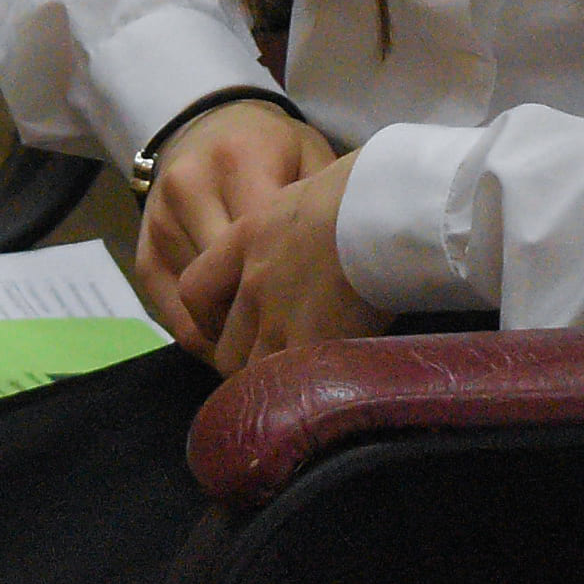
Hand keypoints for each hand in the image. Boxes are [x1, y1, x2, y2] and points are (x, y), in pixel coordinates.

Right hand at [132, 99, 337, 355]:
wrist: (208, 124)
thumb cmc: (273, 146)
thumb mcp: (309, 154)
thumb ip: (322, 201)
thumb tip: (360, 257)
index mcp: (238, 161)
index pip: (266, 243)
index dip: (301, 288)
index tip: (333, 315)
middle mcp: (188, 190)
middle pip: (230, 280)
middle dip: (269, 318)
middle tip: (309, 344)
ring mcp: (159, 224)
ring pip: (199, 307)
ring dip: (239, 336)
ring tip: (279, 350)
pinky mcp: (143, 254)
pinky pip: (172, 318)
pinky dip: (208, 339)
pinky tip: (242, 344)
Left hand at [200, 152, 391, 372]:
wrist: (387, 202)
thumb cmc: (369, 187)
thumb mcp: (313, 190)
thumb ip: (298, 226)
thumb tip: (318, 243)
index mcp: (249, 237)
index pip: (196, 290)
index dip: (211, 319)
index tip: (239, 326)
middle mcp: (254, 281)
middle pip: (225, 348)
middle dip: (249, 362)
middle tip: (285, 361)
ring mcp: (277, 317)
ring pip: (253, 376)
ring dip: (277, 384)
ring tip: (311, 381)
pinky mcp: (310, 345)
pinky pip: (293, 389)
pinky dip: (307, 395)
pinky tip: (334, 387)